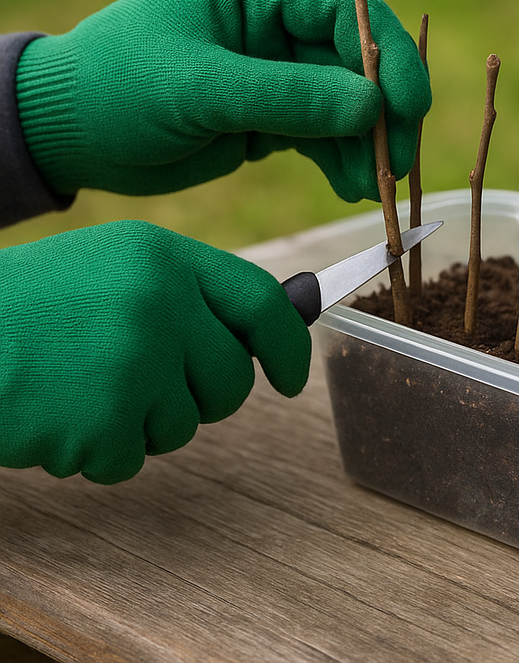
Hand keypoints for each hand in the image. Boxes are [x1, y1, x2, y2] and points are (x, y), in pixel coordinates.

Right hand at [0, 220, 309, 483]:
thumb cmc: (32, 307)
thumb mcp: (114, 267)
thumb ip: (187, 293)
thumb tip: (266, 336)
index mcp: (164, 256)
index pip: (261, 303)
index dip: (287, 346)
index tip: (290, 378)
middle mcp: (160, 301)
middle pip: (230, 379)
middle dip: (201, 398)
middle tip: (145, 388)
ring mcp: (133, 361)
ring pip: (183, 425)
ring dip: (139, 423)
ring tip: (81, 388)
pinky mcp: (102, 420)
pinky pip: (129, 459)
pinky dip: (96, 452)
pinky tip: (57, 416)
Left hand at [15, 0, 430, 201]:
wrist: (64, 137)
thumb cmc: (116, 90)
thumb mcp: (200, 89)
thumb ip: (289, 97)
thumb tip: (374, 109)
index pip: (344, 8)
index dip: (387, 52)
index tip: (410, 106)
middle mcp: (272, 23)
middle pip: (356, 59)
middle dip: (383, 110)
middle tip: (398, 161)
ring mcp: (274, 71)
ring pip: (345, 102)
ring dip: (366, 143)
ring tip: (373, 187)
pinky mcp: (270, 115)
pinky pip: (322, 134)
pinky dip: (342, 160)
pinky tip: (352, 187)